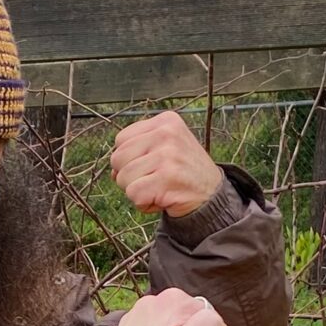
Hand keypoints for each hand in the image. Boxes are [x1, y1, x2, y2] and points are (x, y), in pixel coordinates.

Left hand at [109, 110, 226, 219]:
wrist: (211, 195)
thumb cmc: (183, 172)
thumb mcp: (165, 148)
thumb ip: (138, 150)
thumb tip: (113, 171)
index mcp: (165, 121)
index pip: (121, 139)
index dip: (128, 158)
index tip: (149, 165)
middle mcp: (166, 133)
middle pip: (117, 158)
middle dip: (128, 176)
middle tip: (152, 180)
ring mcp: (167, 155)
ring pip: (123, 178)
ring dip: (136, 191)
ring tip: (158, 189)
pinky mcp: (167, 178)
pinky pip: (134, 194)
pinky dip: (143, 203)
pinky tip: (162, 199)